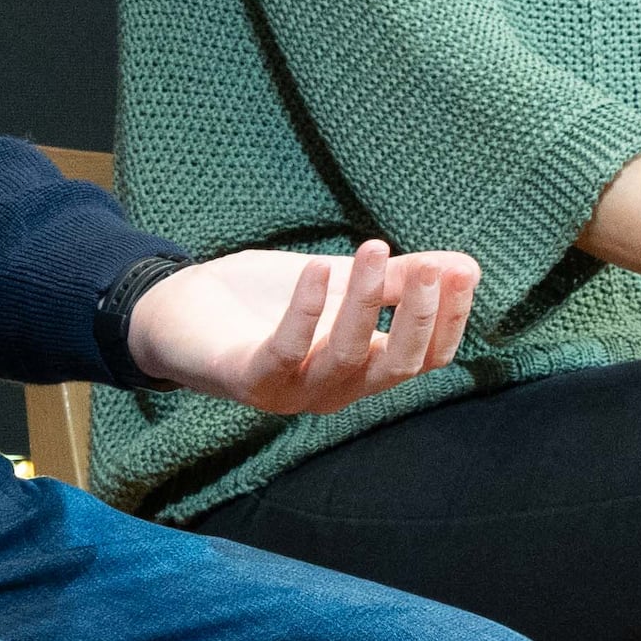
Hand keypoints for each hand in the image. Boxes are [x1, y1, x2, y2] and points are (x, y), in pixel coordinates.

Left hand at [126, 243, 482, 415]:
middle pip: (397, 367)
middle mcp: (335, 390)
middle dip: (419, 317)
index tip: (462, 270)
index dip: (449, 319)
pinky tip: (317, 269)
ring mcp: (292, 391)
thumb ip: (396, 280)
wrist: (176, 312)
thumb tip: (465, 266)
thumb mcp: (341, 281)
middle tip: (432, 268)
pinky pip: (286, 352)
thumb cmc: (263, 301)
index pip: (426, 359)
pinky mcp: (249, 380)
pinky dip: (305, 311)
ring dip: (366, 302)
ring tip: (374, 249)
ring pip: (347, 357)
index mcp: (363, 369)